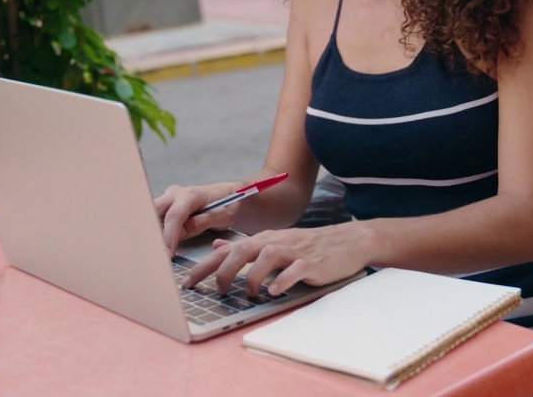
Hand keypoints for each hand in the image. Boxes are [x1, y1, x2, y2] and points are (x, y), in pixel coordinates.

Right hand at [154, 182, 242, 254]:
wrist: (228, 196)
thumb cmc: (227, 205)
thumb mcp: (221, 216)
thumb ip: (200, 223)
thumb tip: (181, 233)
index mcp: (191, 194)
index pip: (174, 215)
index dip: (169, 235)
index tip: (168, 253)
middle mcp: (176, 194)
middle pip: (154, 210)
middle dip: (151, 230)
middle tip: (155, 251)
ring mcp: (169, 199)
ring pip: (152, 214)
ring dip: (152, 232)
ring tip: (156, 249)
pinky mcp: (167, 206)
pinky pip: (156, 217)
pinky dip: (155, 231)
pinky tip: (157, 244)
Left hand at [181, 222, 369, 296]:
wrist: (346, 241)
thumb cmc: (307, 246)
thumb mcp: (274, 243)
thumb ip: (245, 247)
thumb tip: (217, 246)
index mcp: (262, 240)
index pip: (227, 250)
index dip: (205, 265)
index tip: (186, 283)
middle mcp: (274, 242)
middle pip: (243, 250)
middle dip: (225, 270)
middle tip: (219, 290)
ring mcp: (293, 251)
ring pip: (267, 256)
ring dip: (254, 276)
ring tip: (249, 293)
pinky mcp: (311, 262)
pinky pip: (294, 269)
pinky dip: (283, 280)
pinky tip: (275, 292)